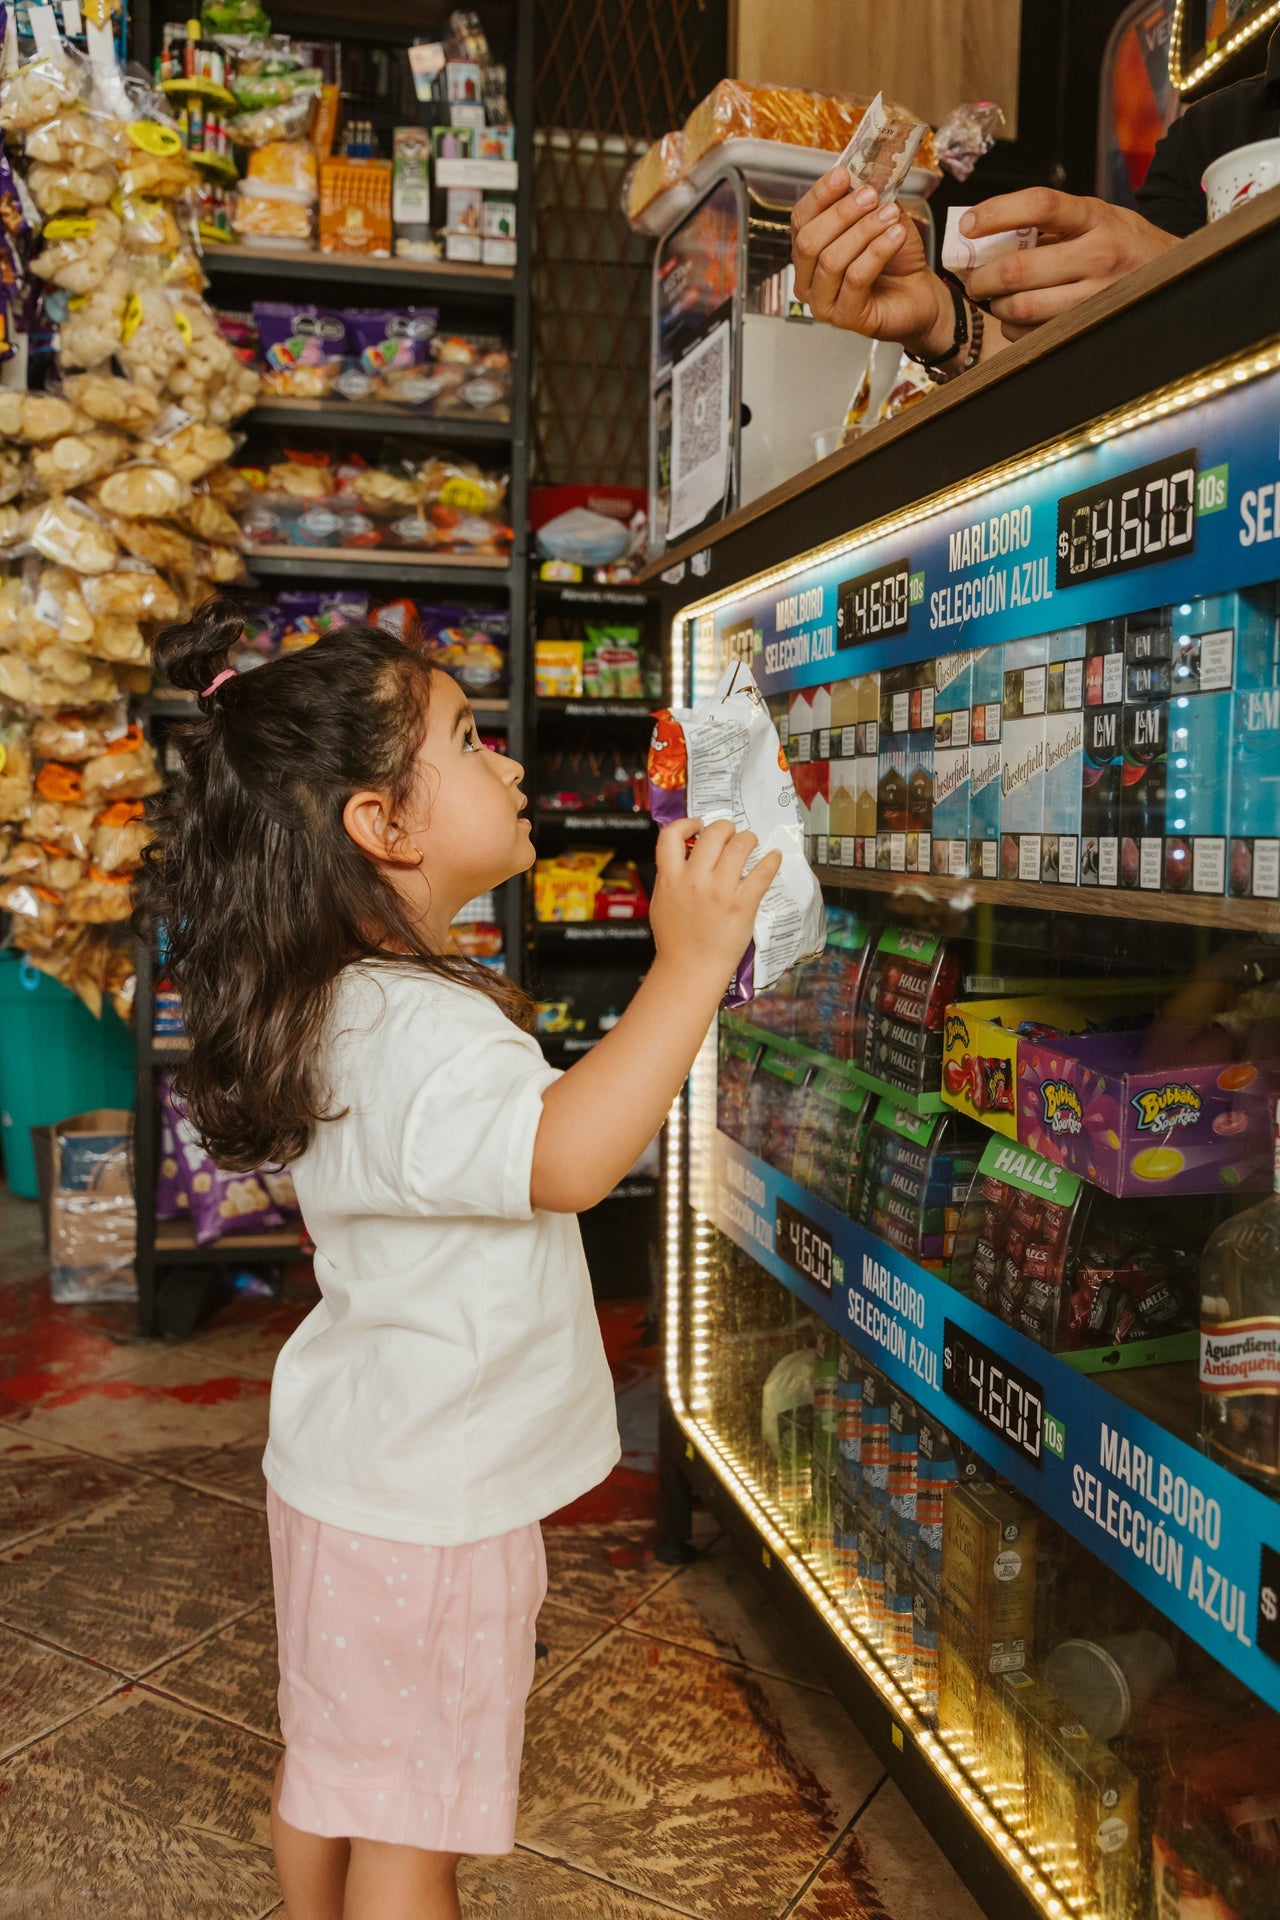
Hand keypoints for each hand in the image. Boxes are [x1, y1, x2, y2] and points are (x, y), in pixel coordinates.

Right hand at [650, 817, 782, 985]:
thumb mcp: (662, 902)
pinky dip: (771, 860)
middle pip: (714, 833)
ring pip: (739, 845)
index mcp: (670, 878)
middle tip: (732, 835)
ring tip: (750, 843)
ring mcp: (720, 891)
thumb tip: (683, 855)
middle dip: (726, 828)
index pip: (671, 835)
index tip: (698, 826)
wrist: (690, 969)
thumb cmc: (676, 941)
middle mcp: (695, 880)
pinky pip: (762, 872)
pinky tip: (773, 858)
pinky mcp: (742, 904)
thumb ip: (670, 876)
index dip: (687, 823)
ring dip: (748, 839)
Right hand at [791, 166, 952, 350]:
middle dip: (841, 214)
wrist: (920, 293)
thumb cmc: (896, 260)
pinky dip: (876, 252)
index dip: (819, 196)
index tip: (843, 174)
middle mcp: (808, 281)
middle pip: (809, 242)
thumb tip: (863, 174)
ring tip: (890, 215)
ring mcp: (823, 304)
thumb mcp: (881, 219)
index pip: (800, 221)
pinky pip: (855, 278)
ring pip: (831, 260)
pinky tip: (895, 236)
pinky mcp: (845, 318)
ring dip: (863, 231)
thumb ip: (867, 201)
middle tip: (870, 195)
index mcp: (809, 254)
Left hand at [962, 188, 1178, 338]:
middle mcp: (1098, 255)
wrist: (1171, 274)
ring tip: (994, 299)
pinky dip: (1014, 328)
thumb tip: (985, 233)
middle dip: (982, 278)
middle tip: (972, 279)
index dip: (997, 213)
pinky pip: (1035, 333)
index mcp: (1094, 217)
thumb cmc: (1121, 242)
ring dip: (997, 306)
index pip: (1040, 206)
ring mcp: (1095, 295)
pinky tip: (1017, 317)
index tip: (968, 225)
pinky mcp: (1090, 325)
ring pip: (1023, 308)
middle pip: (1019, 270)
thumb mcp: (1094, 218)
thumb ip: (1050, 223)